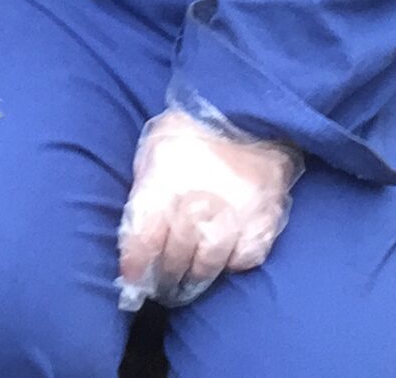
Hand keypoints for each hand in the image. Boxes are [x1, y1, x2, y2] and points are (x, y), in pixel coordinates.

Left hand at [115, 108, 302, 311]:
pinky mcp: (263, 220)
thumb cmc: (191, 129)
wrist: (247, 110)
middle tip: (160, 285)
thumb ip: (146, 190)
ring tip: (187, 280)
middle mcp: (198, 204)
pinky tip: (224, 258)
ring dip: (194, 277)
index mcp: (164, 184)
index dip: (135, 266)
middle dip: (163, 276)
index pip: (143, 240)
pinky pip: (244, 258)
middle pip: (175, 258)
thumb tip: (136, 230)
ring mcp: (233, 214)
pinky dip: (232, 263)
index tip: (132, 280)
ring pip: (208, 264)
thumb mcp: (153, 150)